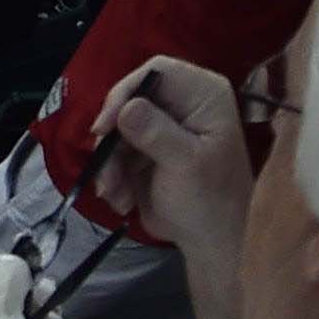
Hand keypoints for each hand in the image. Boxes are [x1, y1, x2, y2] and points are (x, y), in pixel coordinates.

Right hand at [92, 52, 256, 262]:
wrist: (212, 246)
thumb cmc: (211, 203)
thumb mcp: (187, 166)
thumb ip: (157, 134)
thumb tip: (125, 109)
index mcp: (203, 95)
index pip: (156, 71)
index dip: (127, 92)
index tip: (107, 126)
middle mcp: (182, 103)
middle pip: (129, 99)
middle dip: (114, 139)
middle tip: (107, 171)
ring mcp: (162, 125)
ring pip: (116, 127)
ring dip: (110, 163)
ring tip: (116, 195)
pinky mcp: (145, 147)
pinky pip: (114, 149)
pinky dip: (113, 174)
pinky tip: (122, 199)